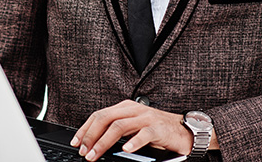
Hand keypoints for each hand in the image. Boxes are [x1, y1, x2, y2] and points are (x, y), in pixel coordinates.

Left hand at [70, 100, 195, 160]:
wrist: (185, 130)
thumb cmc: (157, 130)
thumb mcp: (134, 127)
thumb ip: (117, 131)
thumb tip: (94, 143)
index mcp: (125, 107)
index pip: (99, 115)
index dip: (85, 128)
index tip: (75, 142)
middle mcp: (133, 109)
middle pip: (105, 119)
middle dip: (91, 136)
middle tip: (83, 151)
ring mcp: (146, 117)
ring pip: (119, 126)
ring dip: (104, 142)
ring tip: (95, 154)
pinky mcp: (158, 128)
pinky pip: (143, 134)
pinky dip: (133, 142)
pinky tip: (125, 150)